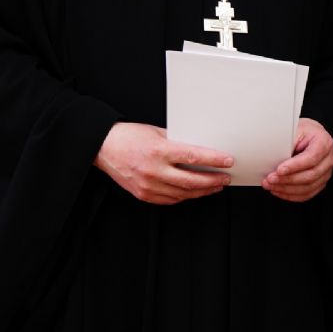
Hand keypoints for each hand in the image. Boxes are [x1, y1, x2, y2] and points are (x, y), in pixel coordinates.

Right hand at [94, 122, 232, 204]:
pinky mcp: (144, 195)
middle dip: (213, 180)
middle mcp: (154, 170)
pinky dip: (185, 196)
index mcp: (159, 151)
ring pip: (183, 193)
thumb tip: (201, 147)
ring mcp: (148, 185)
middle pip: (192, 180)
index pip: (194, 158)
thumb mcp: (157, 132)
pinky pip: (170, 199)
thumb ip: (178, 141)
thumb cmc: (130, 136)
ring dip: (202, 191)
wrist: (104, 148)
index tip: (228, 161)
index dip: (214, 160)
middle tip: (226, 178)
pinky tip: (194, 191)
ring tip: (215, 186)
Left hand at [263, 118, 332, 202]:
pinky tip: (279, 191)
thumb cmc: (302, 131)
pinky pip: (307, 193)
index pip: (311, 158)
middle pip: (310, 175)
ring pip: (308, 187)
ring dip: (286, 189)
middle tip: (270, 179)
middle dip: (287, 179)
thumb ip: (287, 142)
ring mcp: (326, 172)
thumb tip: (272, 156)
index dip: (295, 166)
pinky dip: (291, 195)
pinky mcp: (320, 182)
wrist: (309, 135)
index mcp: (324, 142)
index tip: (279, 170)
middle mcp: (329, 158)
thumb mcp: (294, 129)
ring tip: (270, 185)